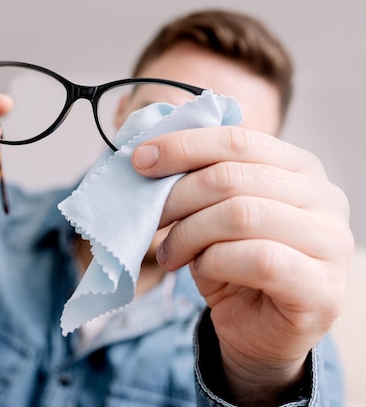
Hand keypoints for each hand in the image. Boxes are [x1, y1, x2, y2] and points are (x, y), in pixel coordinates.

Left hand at [132, 126, 353, 402]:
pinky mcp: (322, 288)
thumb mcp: (212, 212)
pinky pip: (257, 259)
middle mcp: (324, 198)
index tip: (140, 160)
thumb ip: (197, 179)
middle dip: (178, 196)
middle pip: (231, 177)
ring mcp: (330, 243)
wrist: (258, 329)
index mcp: (300, 167)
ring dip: (189, 234)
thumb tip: (147, 154)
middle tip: (150, 218)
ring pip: (240, 215)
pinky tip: (200, 269)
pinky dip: (214, 262)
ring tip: (170, 253)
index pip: (237, 140)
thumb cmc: (234, 262)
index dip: (183, 147)